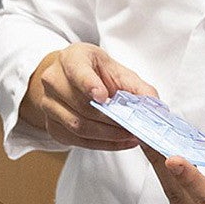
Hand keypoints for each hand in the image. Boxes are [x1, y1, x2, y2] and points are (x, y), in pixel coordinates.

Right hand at [19, 43, 157, 149]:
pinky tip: (119, 142)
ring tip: (130, 136)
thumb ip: (138, 87)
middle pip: (80, 105)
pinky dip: (101, 144)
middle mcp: (54, 80)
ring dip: (107, 135)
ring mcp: (48, 104)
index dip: (89, 84)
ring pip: (76, 125)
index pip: (77, 71)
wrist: (73, 79)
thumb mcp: (118, 71)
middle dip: (110, 119)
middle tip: (133, 126)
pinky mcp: (52, 125)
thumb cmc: (97, 72)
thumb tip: (156, 107)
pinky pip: (75, 140)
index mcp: (72, 59)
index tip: (103, 96)